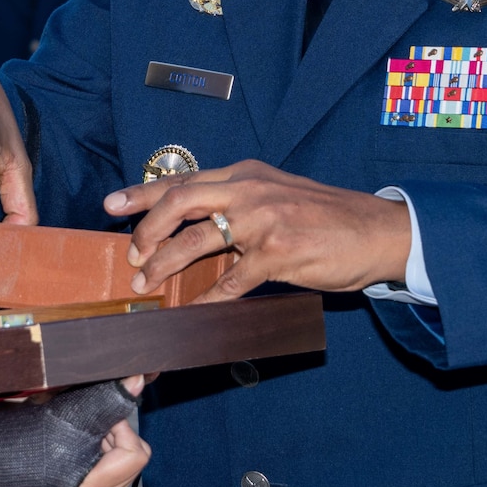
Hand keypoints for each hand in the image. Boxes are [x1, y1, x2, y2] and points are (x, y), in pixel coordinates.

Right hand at [66, 375, 150, 486]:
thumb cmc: (18, 442)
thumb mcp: (63, 416)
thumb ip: (104, 401)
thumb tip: (138, 380)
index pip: (136, 454)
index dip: (120, 428)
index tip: (97, 416)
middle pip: (134, 458)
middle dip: (115, 434)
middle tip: (86, 422)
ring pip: (124, 465)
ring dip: (107, 443)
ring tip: (76, 435)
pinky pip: (110, 474)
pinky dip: (99, 454)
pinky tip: (74, 446)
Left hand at [104, 160, 410, 303]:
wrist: (377, 231)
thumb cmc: (326, 217)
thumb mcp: (277, 195)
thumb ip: (239, 203)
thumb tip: (195, 227)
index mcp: (245, 174)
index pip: (183, 179)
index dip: (140, 193)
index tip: (109, 205)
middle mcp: (249, 190)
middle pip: (179, 202)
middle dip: (146, 231)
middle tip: (132, 256)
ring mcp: (263, 220)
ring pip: (197, 241)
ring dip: (165, 265)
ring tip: (147, 284)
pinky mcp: (278, 253)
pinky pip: (231, 281)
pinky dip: (207, 300)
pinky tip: (193, 311)